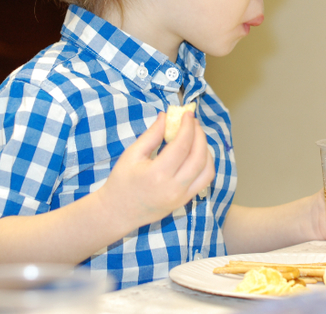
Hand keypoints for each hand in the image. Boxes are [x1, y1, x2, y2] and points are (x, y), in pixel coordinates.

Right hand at [96, 112, 214, 230]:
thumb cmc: (121, 181)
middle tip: (193, 122)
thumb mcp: (132, 154)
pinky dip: (205, 164)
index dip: (188, 127)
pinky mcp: (184, 202)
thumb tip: (166, 116)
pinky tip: (197, 154)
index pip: (182, 145)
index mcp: (157, 174)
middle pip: (199, 156)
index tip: (188, 114)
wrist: (118, 212)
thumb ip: (152, 135)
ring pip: (207, 170)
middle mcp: (174, 187)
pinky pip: (204, 181)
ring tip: (196, 137)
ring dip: (206, 150)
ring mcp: (181, 197)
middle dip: (199, 135)